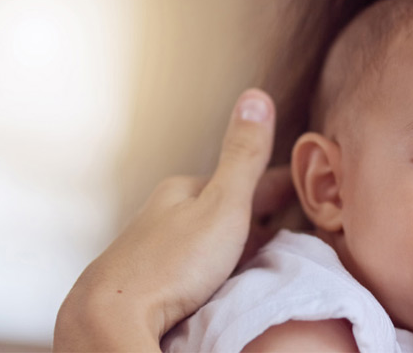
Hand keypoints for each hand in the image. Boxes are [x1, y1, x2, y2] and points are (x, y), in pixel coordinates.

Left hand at [54, 89, 291, 350]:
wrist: (112, 316)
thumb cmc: (171, 263)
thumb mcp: (222, 204)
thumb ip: (243, 156)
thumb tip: (256, 95)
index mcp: (183, 190)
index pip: (240, 178)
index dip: (274, 185)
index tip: (300, 188)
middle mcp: (163, 213)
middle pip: (219, 207)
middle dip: (251, 213)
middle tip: (286, 221)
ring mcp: (153, 247)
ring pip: (204, 236)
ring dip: (232, 242)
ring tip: (260, 252)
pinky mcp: (149, 280)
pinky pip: (193, 264)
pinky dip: (214, 265)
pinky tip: (220, 280)